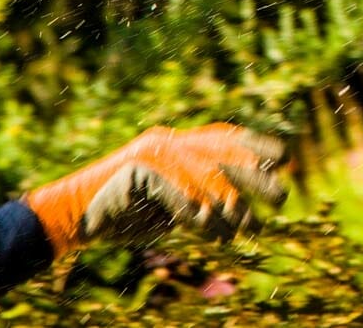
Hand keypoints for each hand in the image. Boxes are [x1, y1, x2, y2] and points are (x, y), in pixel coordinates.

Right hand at [23, 123, 286, 257]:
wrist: (76, 217)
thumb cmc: (129, 216)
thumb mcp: (174, 209)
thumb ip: (204, 203)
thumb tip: (247, 216)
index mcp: (178, 143)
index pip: (224, 137)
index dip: (256, 145)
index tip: (286, 158)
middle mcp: (167, 141)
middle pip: (221, 153)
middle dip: (255, 174)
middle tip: (282, 196)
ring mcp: (150, 152)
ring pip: (200, 173)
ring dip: (225, 202)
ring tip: (243, 225)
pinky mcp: (134, 168)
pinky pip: (170, 187)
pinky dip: (187, 206)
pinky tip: (204, 223)